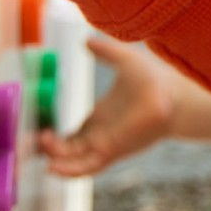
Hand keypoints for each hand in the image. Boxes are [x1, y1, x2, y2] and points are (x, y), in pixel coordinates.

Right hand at [41, 38, 180, 177]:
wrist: (175, 91)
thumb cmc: (154, 78)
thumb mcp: (122, 60)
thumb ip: (104, 51)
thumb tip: (85, 39)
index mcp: (100, 118)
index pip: (71, 136)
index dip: (53, 138)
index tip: (37, 128)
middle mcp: (100, 135)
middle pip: (68, 151)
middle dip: (50, 149)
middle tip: (36, 137)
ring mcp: (105, 144)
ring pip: (74, 161)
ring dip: (56, 158)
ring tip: (42, 148)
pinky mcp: (112, 150)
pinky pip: (87, 167)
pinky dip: (69, 170)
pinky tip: (53, 167)